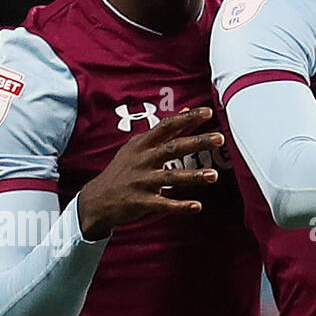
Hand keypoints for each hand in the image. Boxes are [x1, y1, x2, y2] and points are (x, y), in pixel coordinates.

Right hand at [76, 107, 224, 239]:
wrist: (96, 200)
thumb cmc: (123, 169)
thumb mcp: (138, 146)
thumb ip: (164, 130)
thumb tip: (186, 109)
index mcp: (143, 145)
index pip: (167, 126)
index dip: (187, 118)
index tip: (208, 112)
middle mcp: (143, 160)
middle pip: (173, 148)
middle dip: (197, 143)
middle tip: (219, 139)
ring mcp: (141, 181)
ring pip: (170, 177)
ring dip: (193, 176)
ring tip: (214, 175)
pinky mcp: (140, 202)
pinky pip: (163, 204)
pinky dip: (180, 206)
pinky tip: (197, 206)